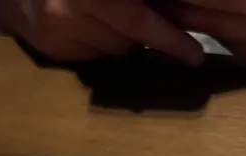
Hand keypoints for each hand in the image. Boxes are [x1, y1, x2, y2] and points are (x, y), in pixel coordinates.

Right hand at [0, 0, 205, 63]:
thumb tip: (170, 11)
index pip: (139, 19)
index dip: (169, 38)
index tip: (194, 56)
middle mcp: (72, 7)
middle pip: (128, 40)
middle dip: (147, 34)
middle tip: (161, 27)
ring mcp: (59, 30)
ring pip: (112, 52)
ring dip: (122, 40)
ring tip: (113, 17)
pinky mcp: (51, 48)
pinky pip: (91, 57)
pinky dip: (100, 45)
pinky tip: (92, 25)